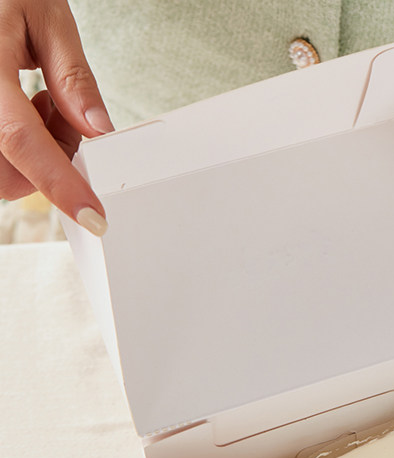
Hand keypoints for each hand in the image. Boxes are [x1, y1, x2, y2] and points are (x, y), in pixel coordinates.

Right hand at [0, 0, 112, 233]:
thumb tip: (97, 131)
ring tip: (38, 101)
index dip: (59, 184)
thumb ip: (72, 75)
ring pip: (2, 175)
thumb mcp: (45, 14)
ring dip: (34, 157)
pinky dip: (17, 148)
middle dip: (50, 165)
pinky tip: (22, 107)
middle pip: (8, 175)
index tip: (93, 216)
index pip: (21, 140)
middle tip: (60, 113)